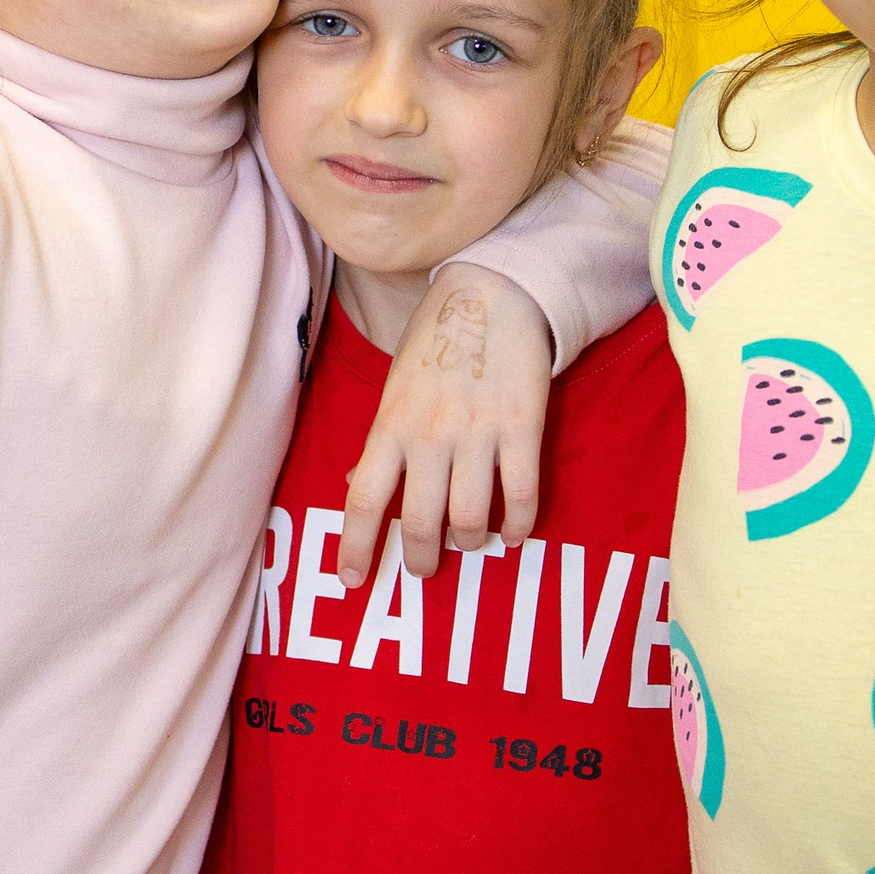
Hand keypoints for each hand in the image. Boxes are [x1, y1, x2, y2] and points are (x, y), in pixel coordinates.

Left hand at [341, 265, 551, 582]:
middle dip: (420, 558)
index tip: (352, 581)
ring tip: (470, 540)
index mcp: (391, 425)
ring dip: (469, 541)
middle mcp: (429, 435)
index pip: (363, 500)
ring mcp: (477, 433)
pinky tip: (513, 533)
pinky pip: (521, 495)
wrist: (491, 292)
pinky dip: (518, 525)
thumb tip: (353, 486)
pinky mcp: (521, 427)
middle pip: (420, 522)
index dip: (356, 547)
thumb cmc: (436, 341)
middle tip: (423, 568)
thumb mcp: (394, 387)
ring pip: (470, 518)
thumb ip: (380, 439)